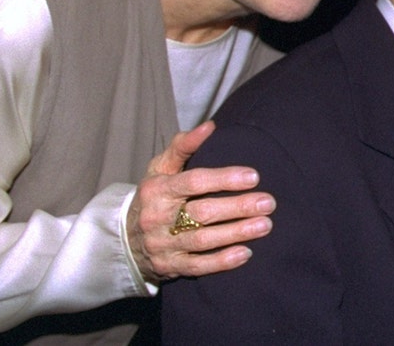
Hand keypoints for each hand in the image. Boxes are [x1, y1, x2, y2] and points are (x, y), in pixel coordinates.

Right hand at [126, 120, 274, 282]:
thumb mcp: (161, 168)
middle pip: (202, 213)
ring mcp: (162, 244)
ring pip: (202, 240)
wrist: (124, 239)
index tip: (254, 177)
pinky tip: (246, 254)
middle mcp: (157, 217)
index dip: (224, 179)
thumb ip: (184, 145)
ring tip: (265, 225)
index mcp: (158, 189)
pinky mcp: (169, 267)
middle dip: (238, 207)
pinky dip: (221, 262)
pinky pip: (197, 267)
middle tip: (268, 202)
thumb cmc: (154, 196)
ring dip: (236, 233)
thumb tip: (210, 126)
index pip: (193, 182)